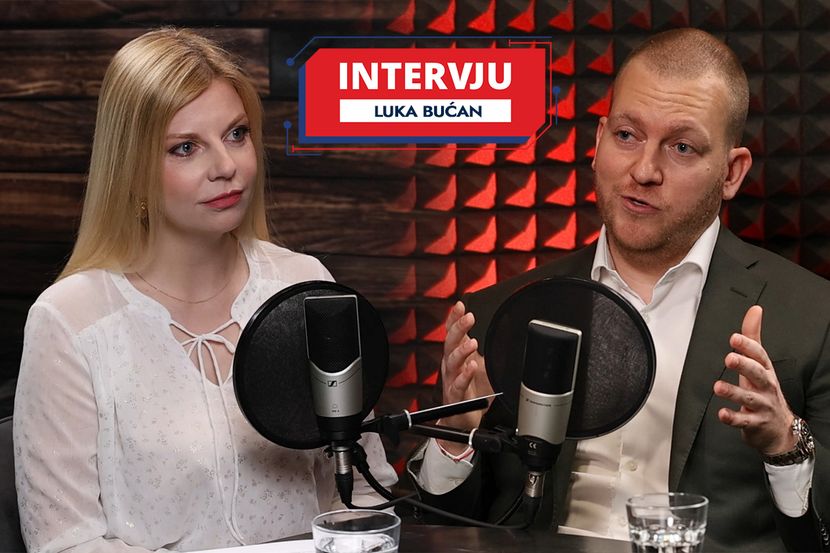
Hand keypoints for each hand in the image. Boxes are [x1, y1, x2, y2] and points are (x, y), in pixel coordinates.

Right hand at [438, 301, 493, 453]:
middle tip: (469, 317)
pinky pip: (459, 384)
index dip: (454, 318)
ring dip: (462, 350)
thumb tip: (482, 328)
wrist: (461, 420)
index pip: (451, 333)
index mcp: (454, 357)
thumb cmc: (467, 391)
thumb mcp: (471, 364)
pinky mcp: (457, 396)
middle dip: (458, 328)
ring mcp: (452, 380)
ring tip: (473, 342)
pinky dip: (465, 375)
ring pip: (453, 362)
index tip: (461, 305)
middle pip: (450, 343)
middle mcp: (450, 366)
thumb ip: (472, 347)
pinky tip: (472, 367)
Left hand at [713, 305, 795, 454]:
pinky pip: (744, 421)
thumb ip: (753, 338)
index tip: (734, 337)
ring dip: (733, 392)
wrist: (779, 429)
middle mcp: (766, 387)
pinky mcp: (755, 423)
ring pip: (749, 398)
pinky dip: (733, 418)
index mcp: (766, 371)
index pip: (760, 356)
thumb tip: (755, 309)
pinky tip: (722, 413)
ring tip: (718, 387)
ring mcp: (762, 406)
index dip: (748, 346)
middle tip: (729, 358)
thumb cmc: (765, 391)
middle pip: (758, 375)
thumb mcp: (760, 364)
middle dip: (744, 366)